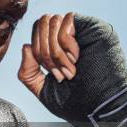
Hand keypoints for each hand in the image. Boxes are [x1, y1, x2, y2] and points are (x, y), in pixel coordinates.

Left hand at [18, 12, 126, 126]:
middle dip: (46, 52)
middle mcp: (67, 34)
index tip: (55, 74)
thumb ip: (28, 71)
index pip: (35, 30)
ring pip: (52, 21)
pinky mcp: (92, 26)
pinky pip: (67, 21)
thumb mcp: (42, 89)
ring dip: (57, 50)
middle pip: (40, 23)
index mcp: (56, 46)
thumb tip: (26, 46)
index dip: (38, 52)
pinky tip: (77, 58)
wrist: (100, 106)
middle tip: (61, 72)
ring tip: (71, 67)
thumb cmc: (77, 101)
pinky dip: (67, 43)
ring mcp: (80, 29)